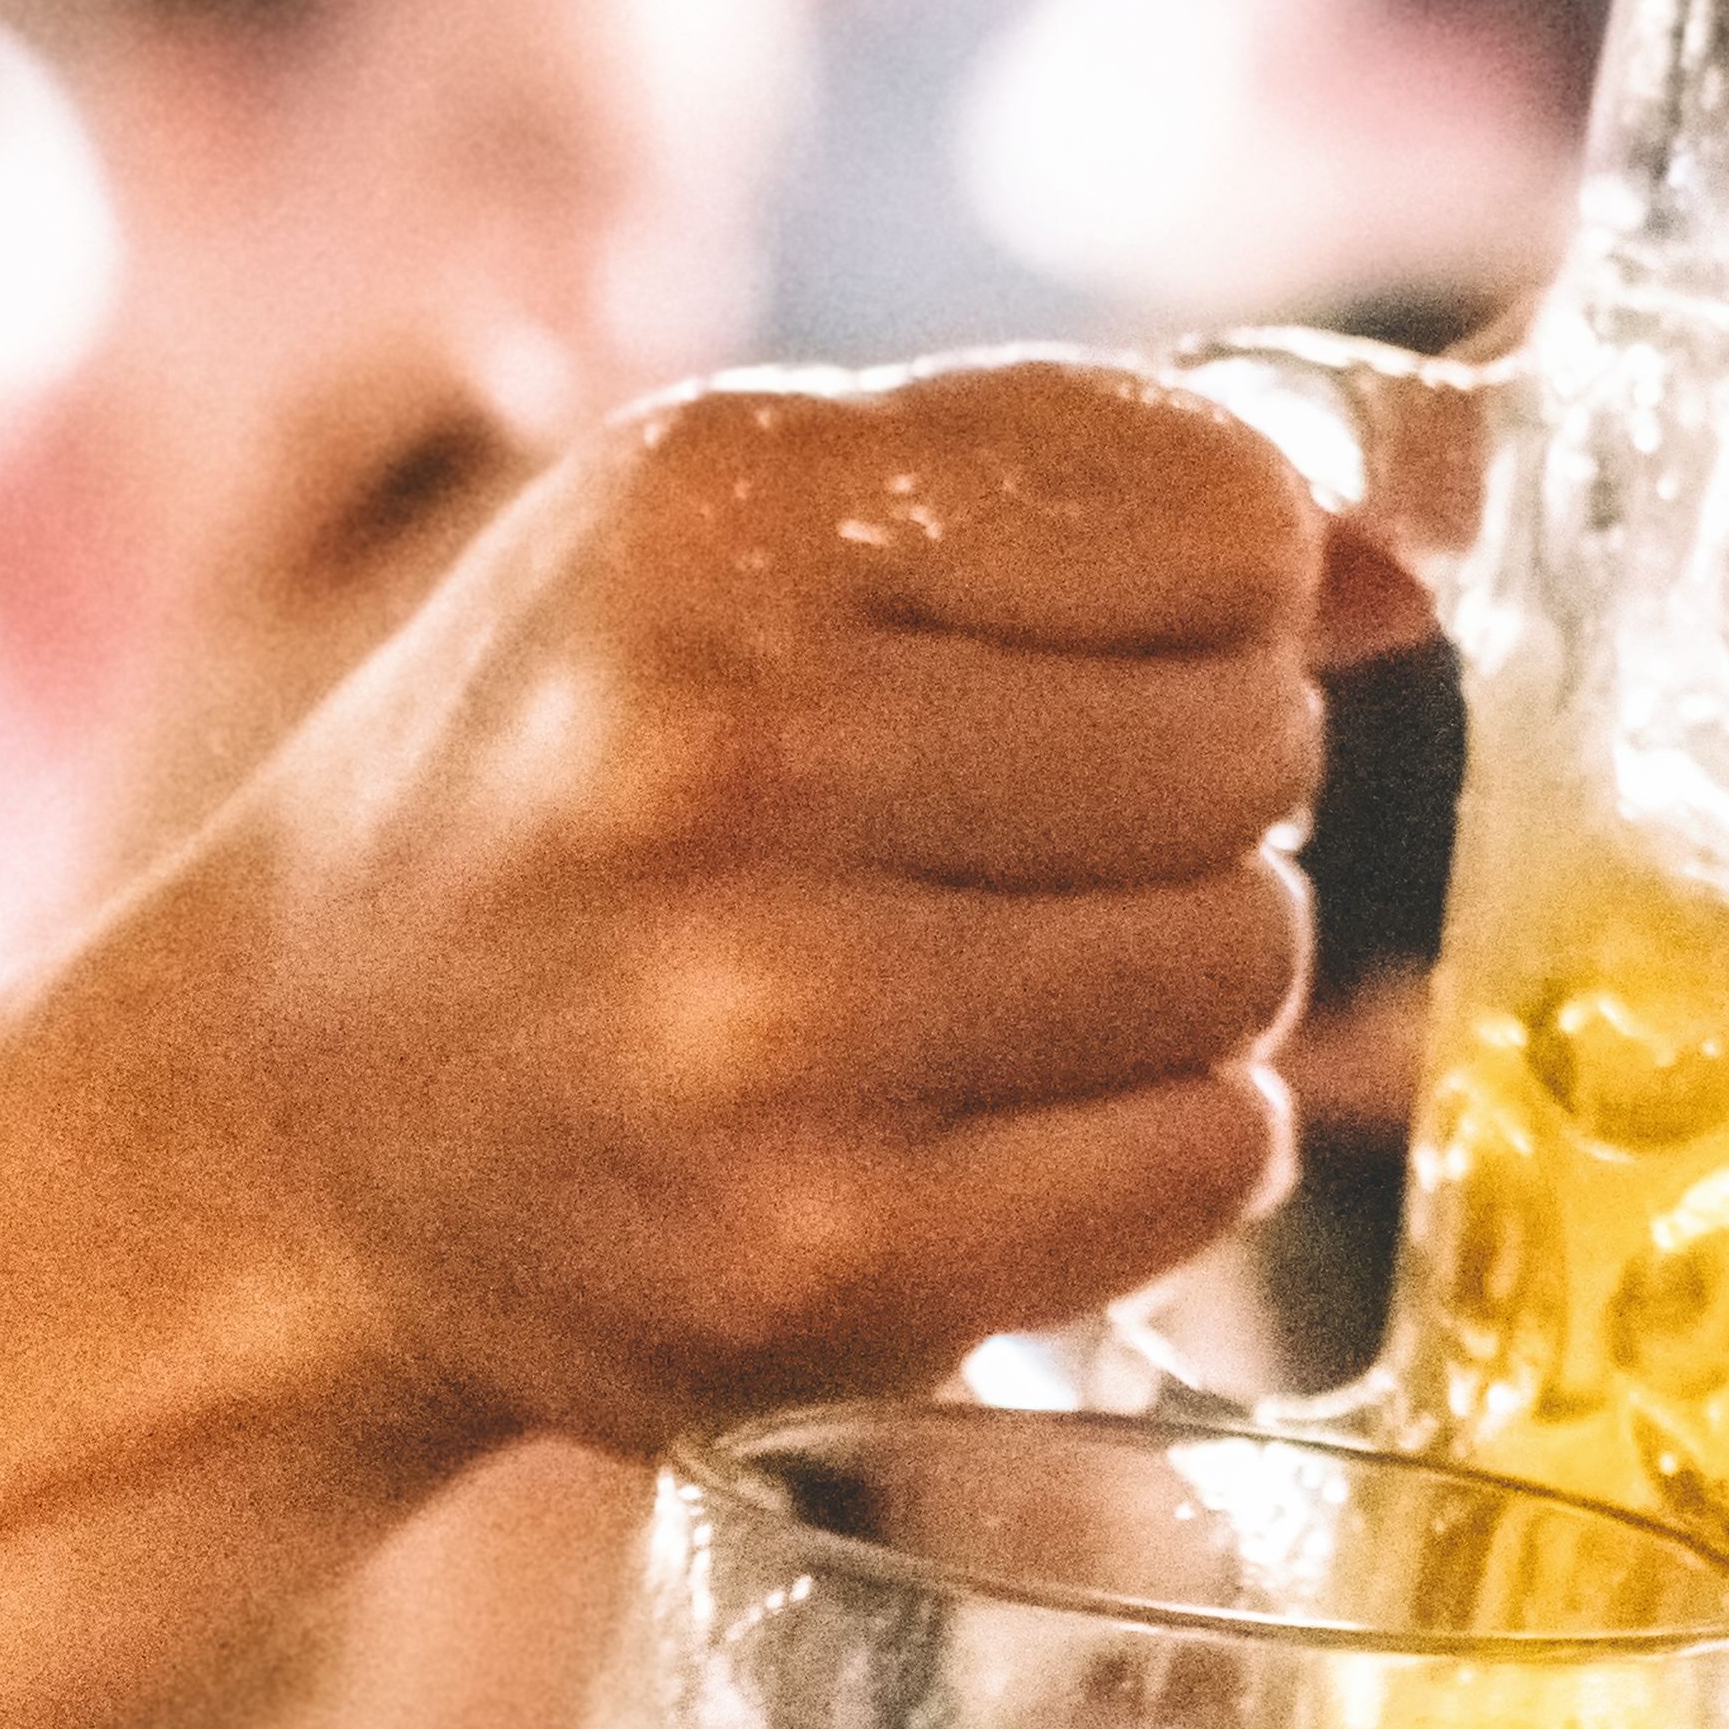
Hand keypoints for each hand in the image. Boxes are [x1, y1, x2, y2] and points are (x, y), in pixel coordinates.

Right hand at [41, 352, 1396, 1459]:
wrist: (293, 1123)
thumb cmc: (571, 788)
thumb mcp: (745, 533)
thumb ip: (1089, 476)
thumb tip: (1434, 518)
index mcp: (713, 508)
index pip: (1222, 512)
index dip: (1211, 593)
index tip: (1089, 653)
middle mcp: (729, 745)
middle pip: (1248, 740)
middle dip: (1186, 790)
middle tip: (1008, 844)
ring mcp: (772, 1019)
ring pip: (1242, 952)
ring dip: (1172, 974)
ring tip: (985, 980)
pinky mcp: (833, 1253)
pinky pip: (1206, 1158)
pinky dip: (1153, 1145)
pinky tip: (996, 1122)